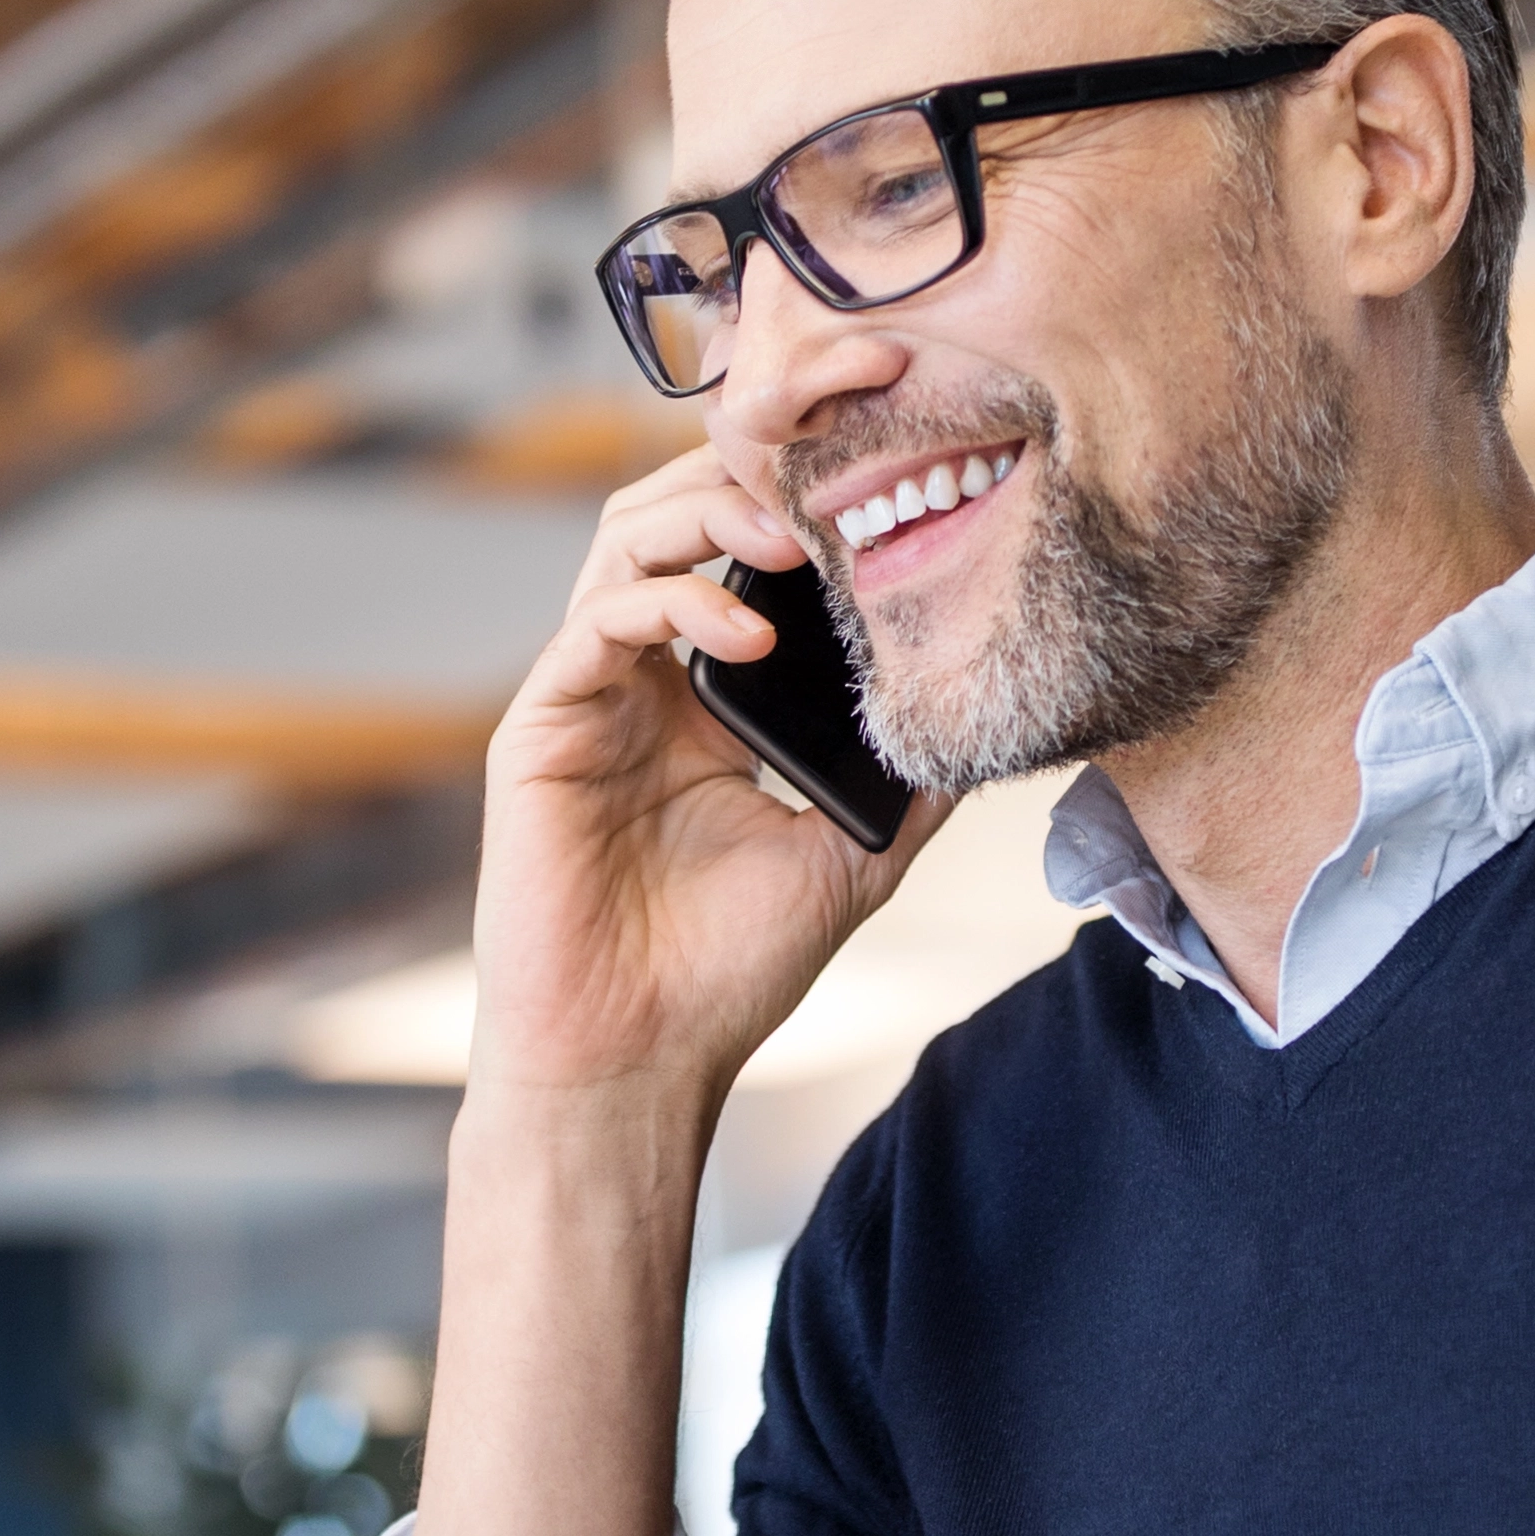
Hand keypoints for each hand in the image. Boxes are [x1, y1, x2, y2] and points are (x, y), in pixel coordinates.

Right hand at [471, 443, 945, 1112]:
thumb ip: (910, 779)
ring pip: (626, 540)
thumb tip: (993, 716)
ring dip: (711, 516)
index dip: (798, 499)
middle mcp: (641, 679)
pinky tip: (751, 638)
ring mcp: (587, 696)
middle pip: (675, 513)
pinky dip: (671, 605)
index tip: (881, 475)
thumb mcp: (853, 855)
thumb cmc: (727, 973)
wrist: (638, 1063)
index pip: (740, 552)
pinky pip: (593, 624)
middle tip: (835, 473)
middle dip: (752, 472)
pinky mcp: (541, 730)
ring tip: (795, 538)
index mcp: (704, 696)